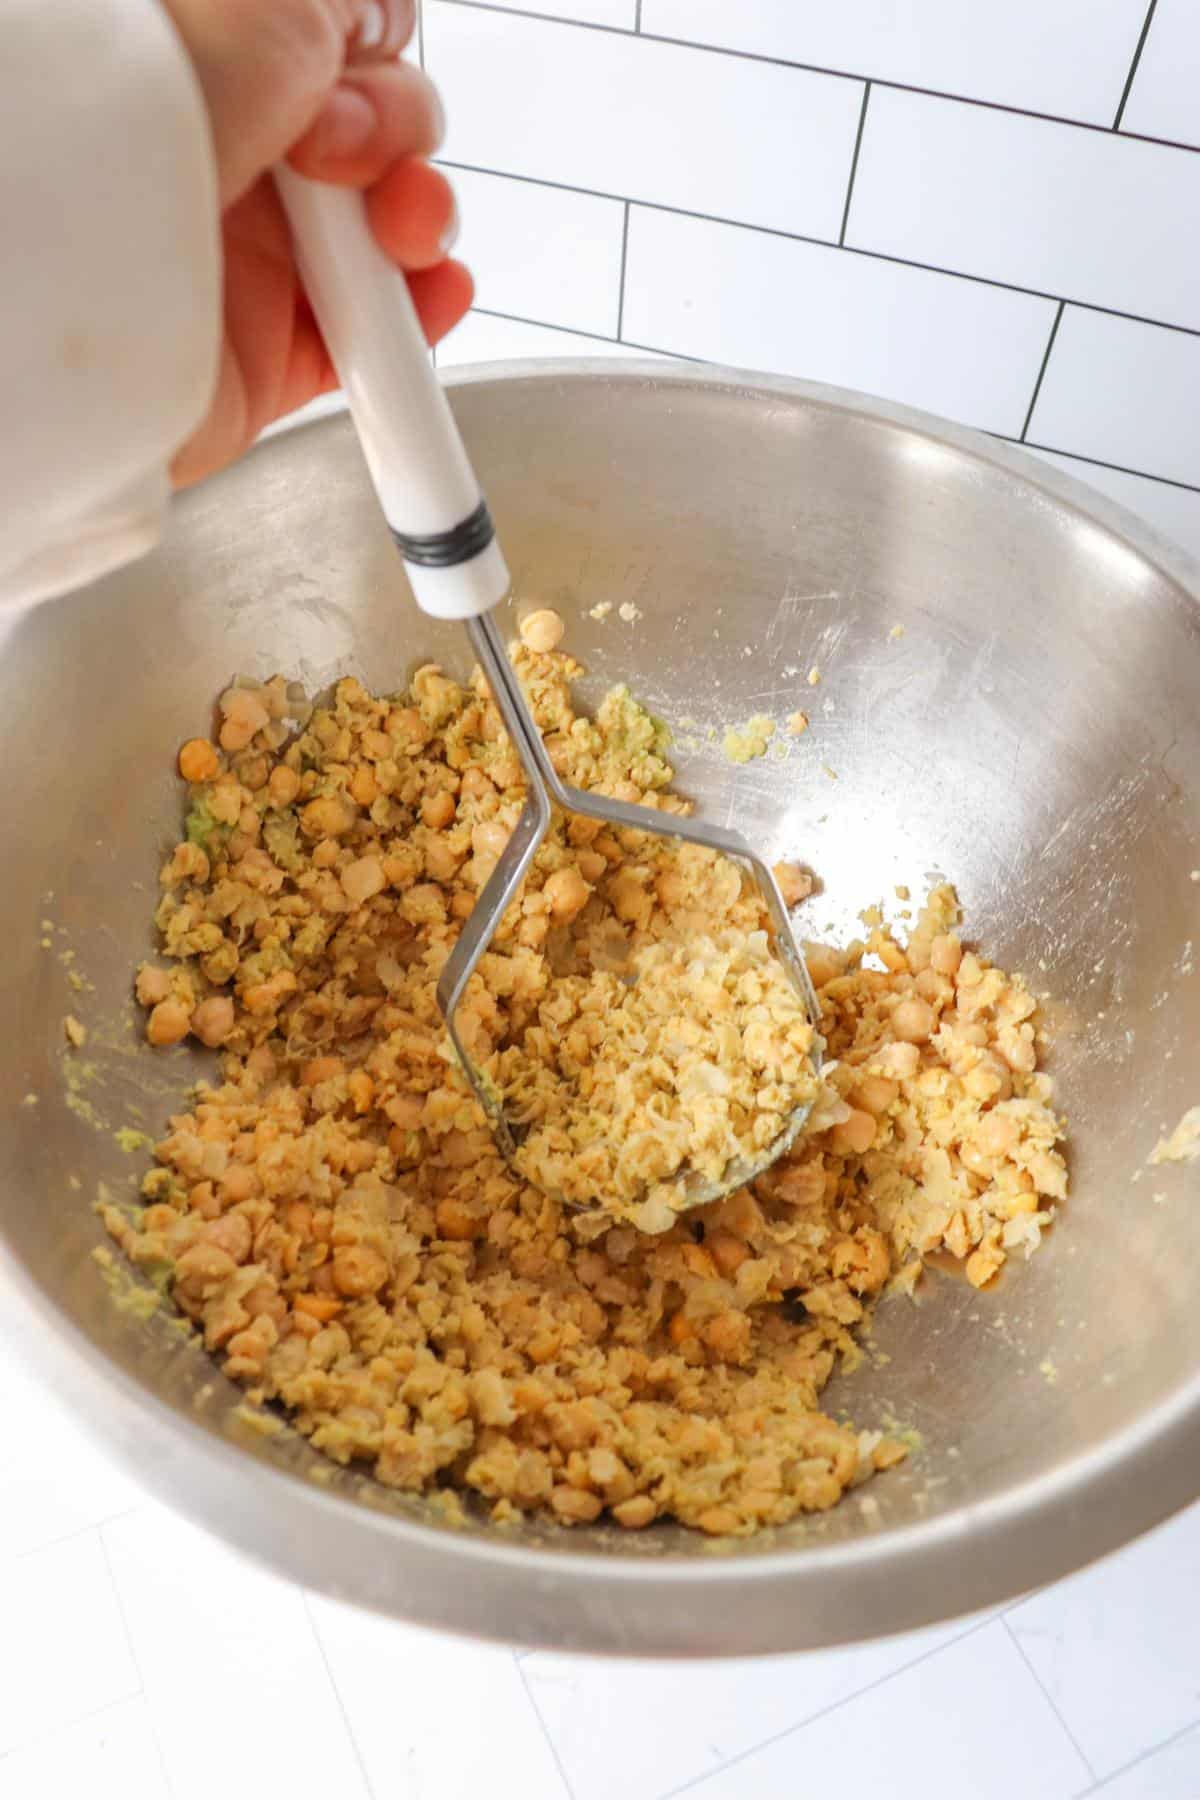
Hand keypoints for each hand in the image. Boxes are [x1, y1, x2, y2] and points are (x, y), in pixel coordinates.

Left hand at [162, 0, 470, 486]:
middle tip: (345, 160)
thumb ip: (348, 3)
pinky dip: (410, 321)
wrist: (81, 250)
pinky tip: (430, 295)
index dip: (370, 66)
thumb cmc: (143, 105)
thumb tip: (384, 24)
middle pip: (365, 147)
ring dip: (416, 227)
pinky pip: (356, 345)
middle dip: (395, 144)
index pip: (332, 60)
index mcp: (215, 64)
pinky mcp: (255, 357)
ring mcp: (239, 257)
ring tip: (404, 235)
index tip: (351, 73)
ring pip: (371, 242)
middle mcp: (225, 153)